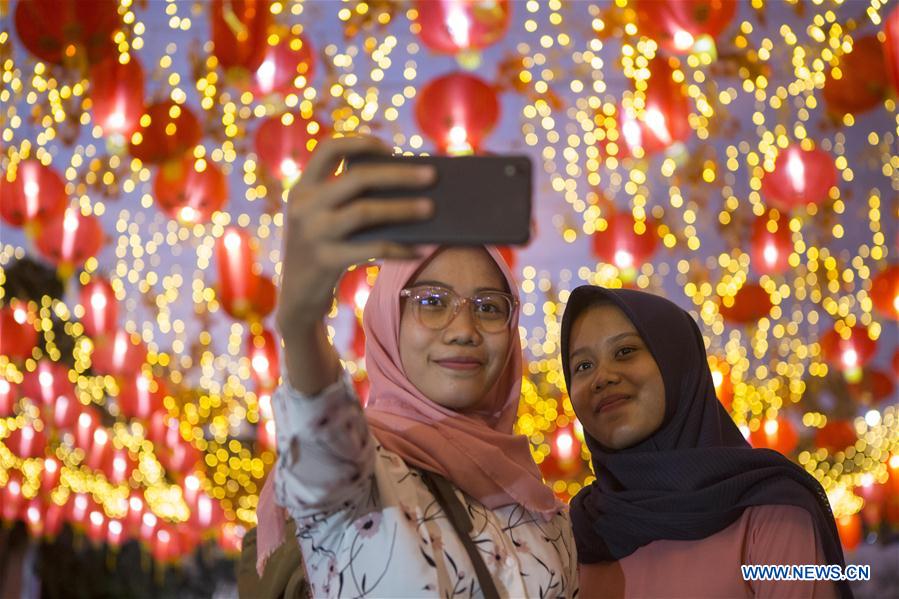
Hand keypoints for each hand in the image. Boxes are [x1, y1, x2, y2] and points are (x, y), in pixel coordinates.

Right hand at [275, 135, 434, 337]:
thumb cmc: (323, 253)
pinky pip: (372, 249)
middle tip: (432, 175)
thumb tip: (405, 185)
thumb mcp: (323, 221)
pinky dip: (398, 249)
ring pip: (366, 211)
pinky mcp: (325, 261)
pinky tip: (419, 250)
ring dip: (403, 208)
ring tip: (431, 208)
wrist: (296, 300)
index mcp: (302, 189)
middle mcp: (303, 207)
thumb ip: (347, 201)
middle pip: (358, 177)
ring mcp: (312, 233)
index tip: (391, 148)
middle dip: (399, 174)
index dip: (361, 142)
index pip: (329, 149)